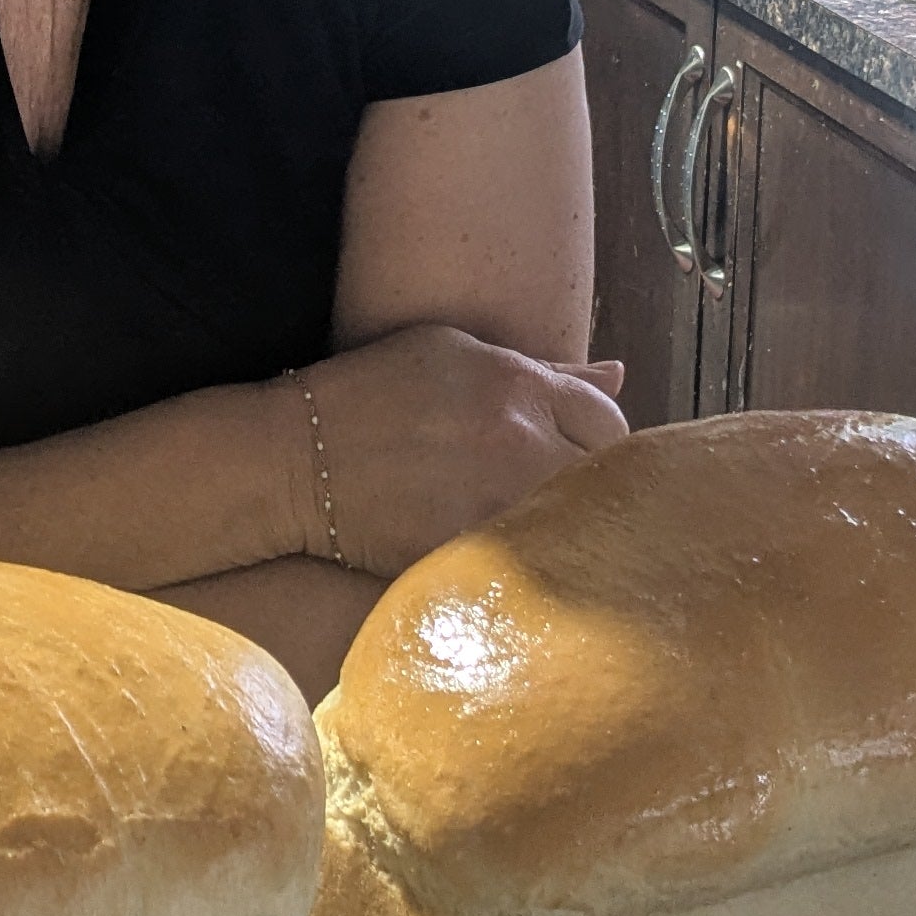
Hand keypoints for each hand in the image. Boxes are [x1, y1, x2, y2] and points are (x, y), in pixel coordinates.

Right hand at [296, 325, 626, 580]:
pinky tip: (510, 556)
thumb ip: (543, 369)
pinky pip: (528, 561)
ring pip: (573, 525)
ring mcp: (495, 504)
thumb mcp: (454, 354)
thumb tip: (619, 375)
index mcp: (517, 385)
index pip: (609, 419)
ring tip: (540, 525)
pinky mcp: (470, 553)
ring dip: (565, 525)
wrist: (296, 459)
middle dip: (594, 486)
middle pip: (605, 477)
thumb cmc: (374, 393)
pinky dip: (528, 560)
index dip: (601, 440)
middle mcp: (518, 442)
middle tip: (567, 496)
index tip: (579, 454)